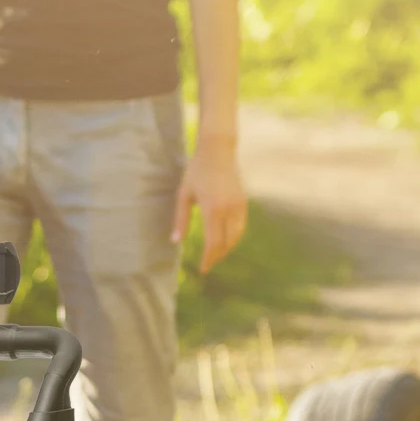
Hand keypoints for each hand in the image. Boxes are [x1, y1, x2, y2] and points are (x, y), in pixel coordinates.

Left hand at [172, 140, 248, 273]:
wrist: (218, 151)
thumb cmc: (196, 172)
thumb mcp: (184, 195)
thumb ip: (180, 219)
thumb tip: (175, 241)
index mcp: (212, 209)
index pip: (213, 242)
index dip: (209, 258)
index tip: (203, 269)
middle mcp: (229, 209)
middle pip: (226, 242)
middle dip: (217, 256)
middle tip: (207, 265)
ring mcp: (239, 205)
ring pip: (236, 236)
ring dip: (227, 248)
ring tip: (215, 255)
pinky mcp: (244, 202)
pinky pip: (241, 226)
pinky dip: (234, 237)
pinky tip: (225, 241)